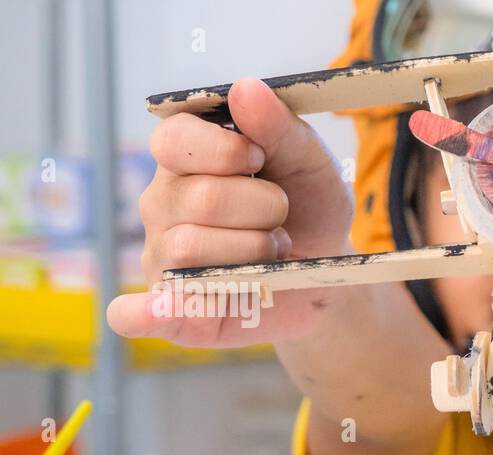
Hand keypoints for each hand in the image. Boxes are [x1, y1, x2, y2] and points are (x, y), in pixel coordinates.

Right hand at [108, 78, 354, 346]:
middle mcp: (162, 205)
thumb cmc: (310, 210)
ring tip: (271, 251)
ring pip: (192, 250)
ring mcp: (163, 258)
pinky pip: (148, 314)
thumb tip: (246, 88)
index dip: (226, 152)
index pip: (174, 141)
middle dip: (262, 208)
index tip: (260, 159)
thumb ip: (281, 128)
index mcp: (183, 158)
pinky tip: (155, 312)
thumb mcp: (312, 164)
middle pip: (200, 199)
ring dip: (253, 251)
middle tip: (280, 217)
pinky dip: (148, 314)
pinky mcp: (178, 311)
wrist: (330, 273)